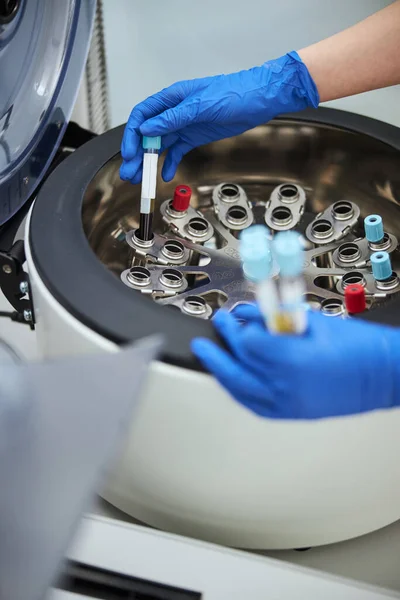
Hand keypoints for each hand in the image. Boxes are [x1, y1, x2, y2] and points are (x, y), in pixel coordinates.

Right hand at [120, 51, 318, 183]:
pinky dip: (170, 163)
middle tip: (130, 173)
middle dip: (137, 154)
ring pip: (160, 146)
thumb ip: (173, 118)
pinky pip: (177, 152)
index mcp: (172, 98)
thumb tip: (148, 128)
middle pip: (148, 134)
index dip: (133, 135)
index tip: (130, 154)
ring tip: (141, 179)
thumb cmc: (235, 93)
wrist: (259, 99)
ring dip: (149, 162)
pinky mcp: (195, 136)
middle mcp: (175, 112)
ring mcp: (184, 125)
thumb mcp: (201, 105)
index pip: (143, 116)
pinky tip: (165, 175)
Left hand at [191, 307, 399, 418]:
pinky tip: (230, 378)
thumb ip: (274, 318)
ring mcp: (288, 404)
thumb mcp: (312, 322)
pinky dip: (238, 390)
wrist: (384, 374)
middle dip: (220, 346)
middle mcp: (286, 386)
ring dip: (221, 370)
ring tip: (209, 355)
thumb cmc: (358, 347)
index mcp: (293, 360)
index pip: (248, 343)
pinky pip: (254, 405)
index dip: (242, 328)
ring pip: (240, 388)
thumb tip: (248, 313)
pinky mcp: (292, 413)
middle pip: (238, 366)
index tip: (241, 318)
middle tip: (215, 329)